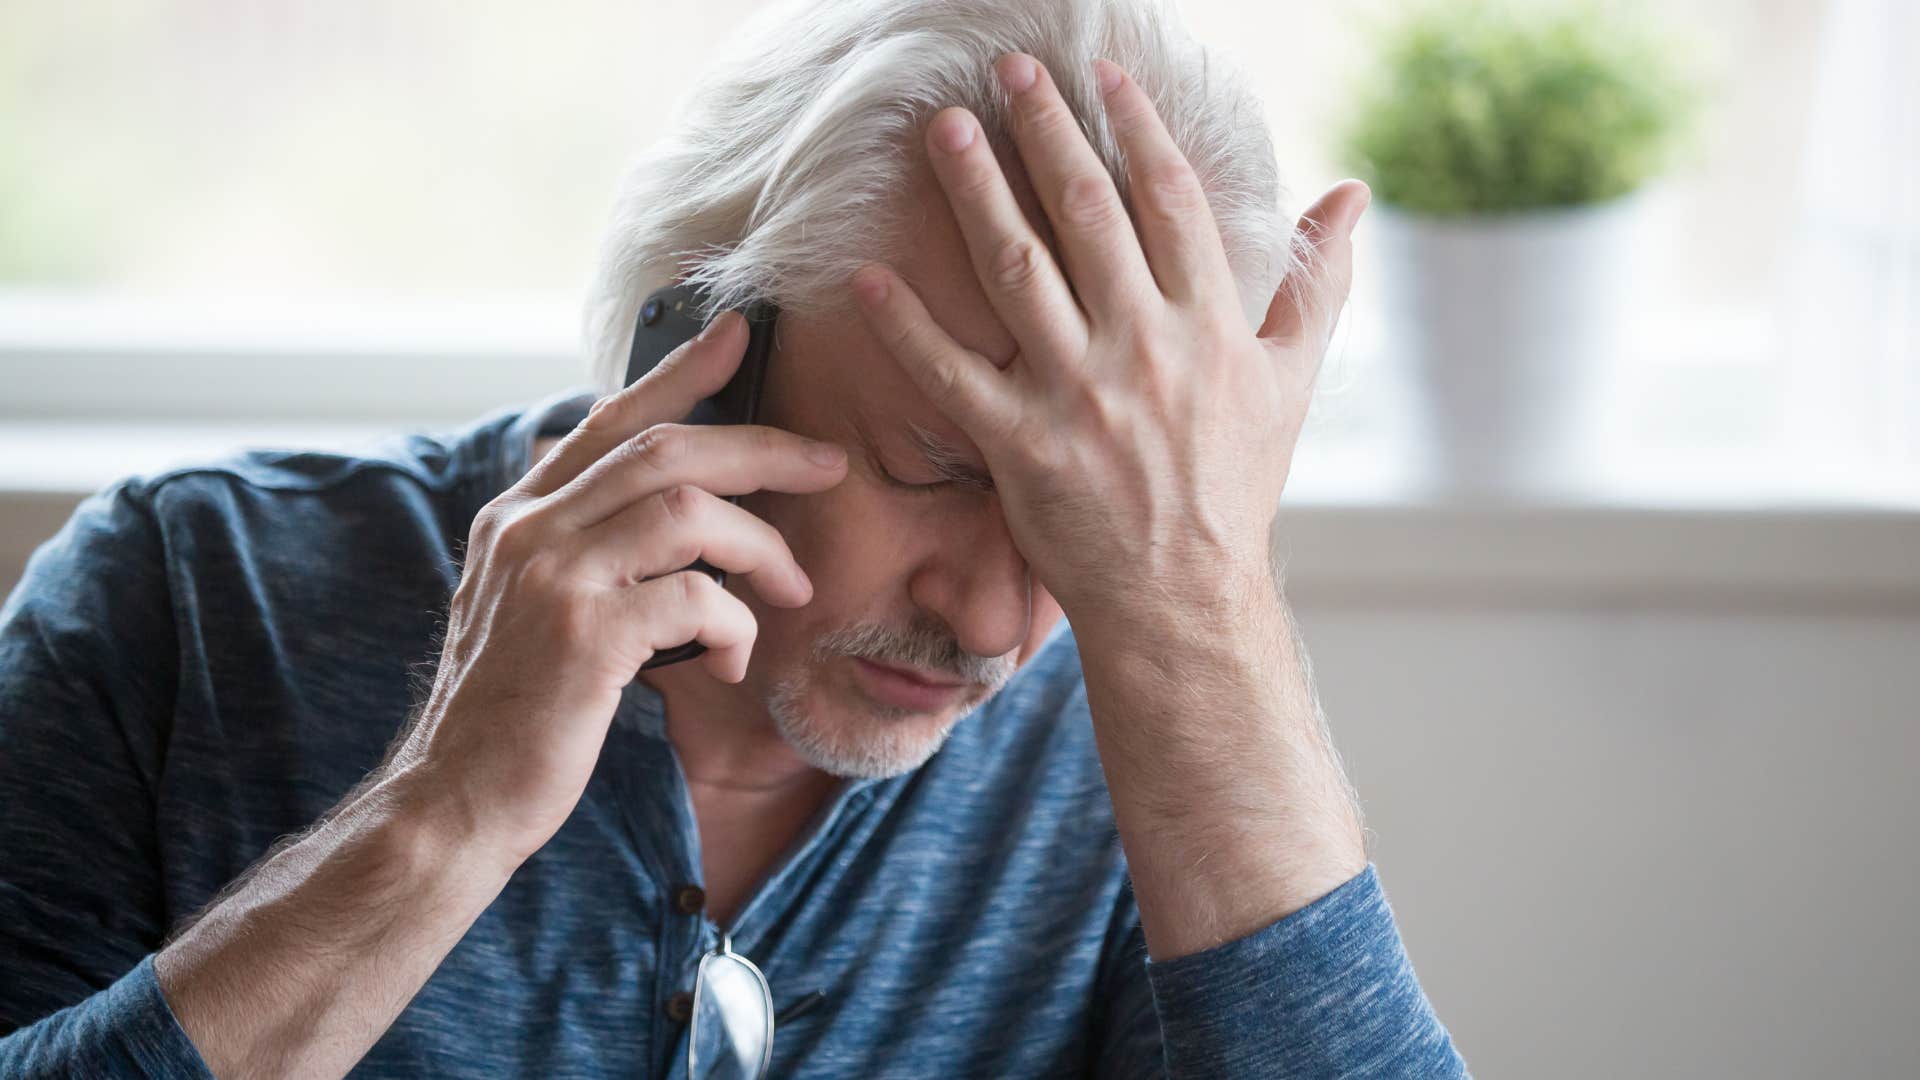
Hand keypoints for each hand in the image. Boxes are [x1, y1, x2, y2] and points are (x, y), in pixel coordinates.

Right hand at [392, 310, 848, 864]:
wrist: (457, 801)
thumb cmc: (515, 713)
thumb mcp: (532, 610)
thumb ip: (583, 552)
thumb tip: (668, 513)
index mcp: (518, 516)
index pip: (610, 420)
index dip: (680, 372)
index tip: (739, 334)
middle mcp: (528, 530)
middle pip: (666, 449)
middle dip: (762, 447)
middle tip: (829, 464)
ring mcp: (551, 577)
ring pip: (688, 509)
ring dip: (762, 545)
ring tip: (792, 589)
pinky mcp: (583, 634)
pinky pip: (695, 597)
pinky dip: (735, 626)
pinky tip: (732, 664)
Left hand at [850, 53, 1368, 622]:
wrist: (1185, 597)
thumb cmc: (1237, 487)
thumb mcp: (1292, 382)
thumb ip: (1318, 282)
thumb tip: (1350, 196)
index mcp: (1210, 326)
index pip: (1167, 200)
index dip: (1133, 128)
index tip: (1101, 75)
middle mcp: (1144, 348)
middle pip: (1084, 214)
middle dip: (1044, 131)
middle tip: (1006, 71)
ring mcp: (1078, 396)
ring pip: (1017, 271)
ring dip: (976, 193)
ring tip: (944, 130)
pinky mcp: (1020, 447)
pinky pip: (952, 375)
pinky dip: (909, 325)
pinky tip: (872, 276)